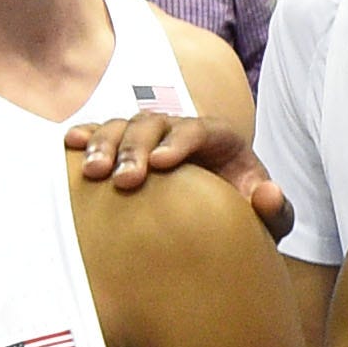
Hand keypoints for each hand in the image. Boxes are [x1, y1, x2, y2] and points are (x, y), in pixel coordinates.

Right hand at [66, 107, 291, 235]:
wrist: (220, 224)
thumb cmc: (245, 220)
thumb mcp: (269, 222)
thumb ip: (277, 211)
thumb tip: (267, 194)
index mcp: (220, 140)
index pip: (199, 128)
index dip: (179, 141)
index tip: (161, 164)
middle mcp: (181, 132)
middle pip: (155, 123)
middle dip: (136, 147)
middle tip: (124, 180)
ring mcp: (151, 139)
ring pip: (125, 125)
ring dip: (106, 143)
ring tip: (93, 172)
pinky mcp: (127, 150)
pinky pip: (103, 134)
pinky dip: (87, 136)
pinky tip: (70, 145)